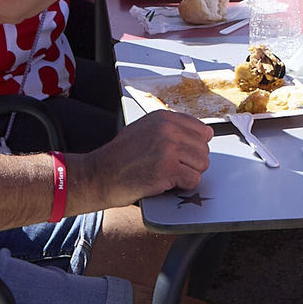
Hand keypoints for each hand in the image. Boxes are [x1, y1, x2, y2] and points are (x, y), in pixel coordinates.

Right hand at [87, 110, 213, 202]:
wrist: (98, 175)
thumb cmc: (118, 157)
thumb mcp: (143, 130)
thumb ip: (169, 129)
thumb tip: (200, 134)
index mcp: (163, 118)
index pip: (202, 130)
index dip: (195, 146)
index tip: (184, 154)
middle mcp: (167, 129)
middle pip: (204, 148)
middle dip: (192, 161)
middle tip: (174, 167)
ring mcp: (168, 148)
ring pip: (202, 164)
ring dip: (189, 173)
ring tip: (170, 174)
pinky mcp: (168, 168)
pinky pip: (194, 179)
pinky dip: (184, 185)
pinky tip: (168, 182)